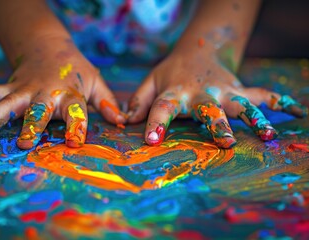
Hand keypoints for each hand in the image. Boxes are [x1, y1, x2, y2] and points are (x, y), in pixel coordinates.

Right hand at [0, 36, 125, 148]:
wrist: (50, 47)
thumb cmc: (76, 70)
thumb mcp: (96, 83)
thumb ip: (107, 104)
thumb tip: (122, 122)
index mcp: (71, 94)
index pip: (76, 113)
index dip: (76, 127)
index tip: (73, 143)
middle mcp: (47, 93)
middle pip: (39, 110)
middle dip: (31, 126)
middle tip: (24, 143)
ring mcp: (26, 89)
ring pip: (10, 103)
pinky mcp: (11, 86)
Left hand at [127, 48, 307, 147]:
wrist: (198, 52)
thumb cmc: (170, 73)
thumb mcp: (150, 82)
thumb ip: (137, 102)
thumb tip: (124, 122)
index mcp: (174, 93)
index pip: (161, 108)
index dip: (155, 123)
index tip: (151, 140)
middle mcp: (201, 94)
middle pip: (208, 109)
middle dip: (217, 125)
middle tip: (226, 141)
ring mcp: (223, 91)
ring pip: (241, 104)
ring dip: (255, 118)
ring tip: (267, 134)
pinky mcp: (239, 89)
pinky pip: (262, 95)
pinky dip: (280, 102)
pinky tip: (297, 111)